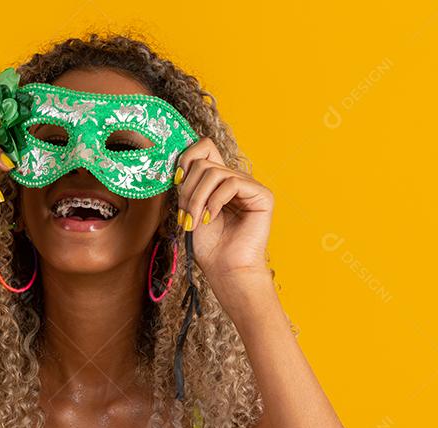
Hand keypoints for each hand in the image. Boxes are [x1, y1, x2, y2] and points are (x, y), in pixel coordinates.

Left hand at [174, 138, 274, 283]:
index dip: (187, 158)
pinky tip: (210, 219)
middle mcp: (235, 180)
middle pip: (204, 161)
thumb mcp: (189, 209)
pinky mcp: (262, 195)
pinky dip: (215, 201)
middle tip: (185, 215)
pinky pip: (232, 183)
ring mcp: (249, 186)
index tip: (176, 181)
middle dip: (187, 189)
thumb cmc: (208, 246)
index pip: (204, 148)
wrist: (225, 270)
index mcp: (218, 181)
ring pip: (213, 172)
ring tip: (195, 221)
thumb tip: (177, 164)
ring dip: (196, 198)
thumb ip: (187, 185)